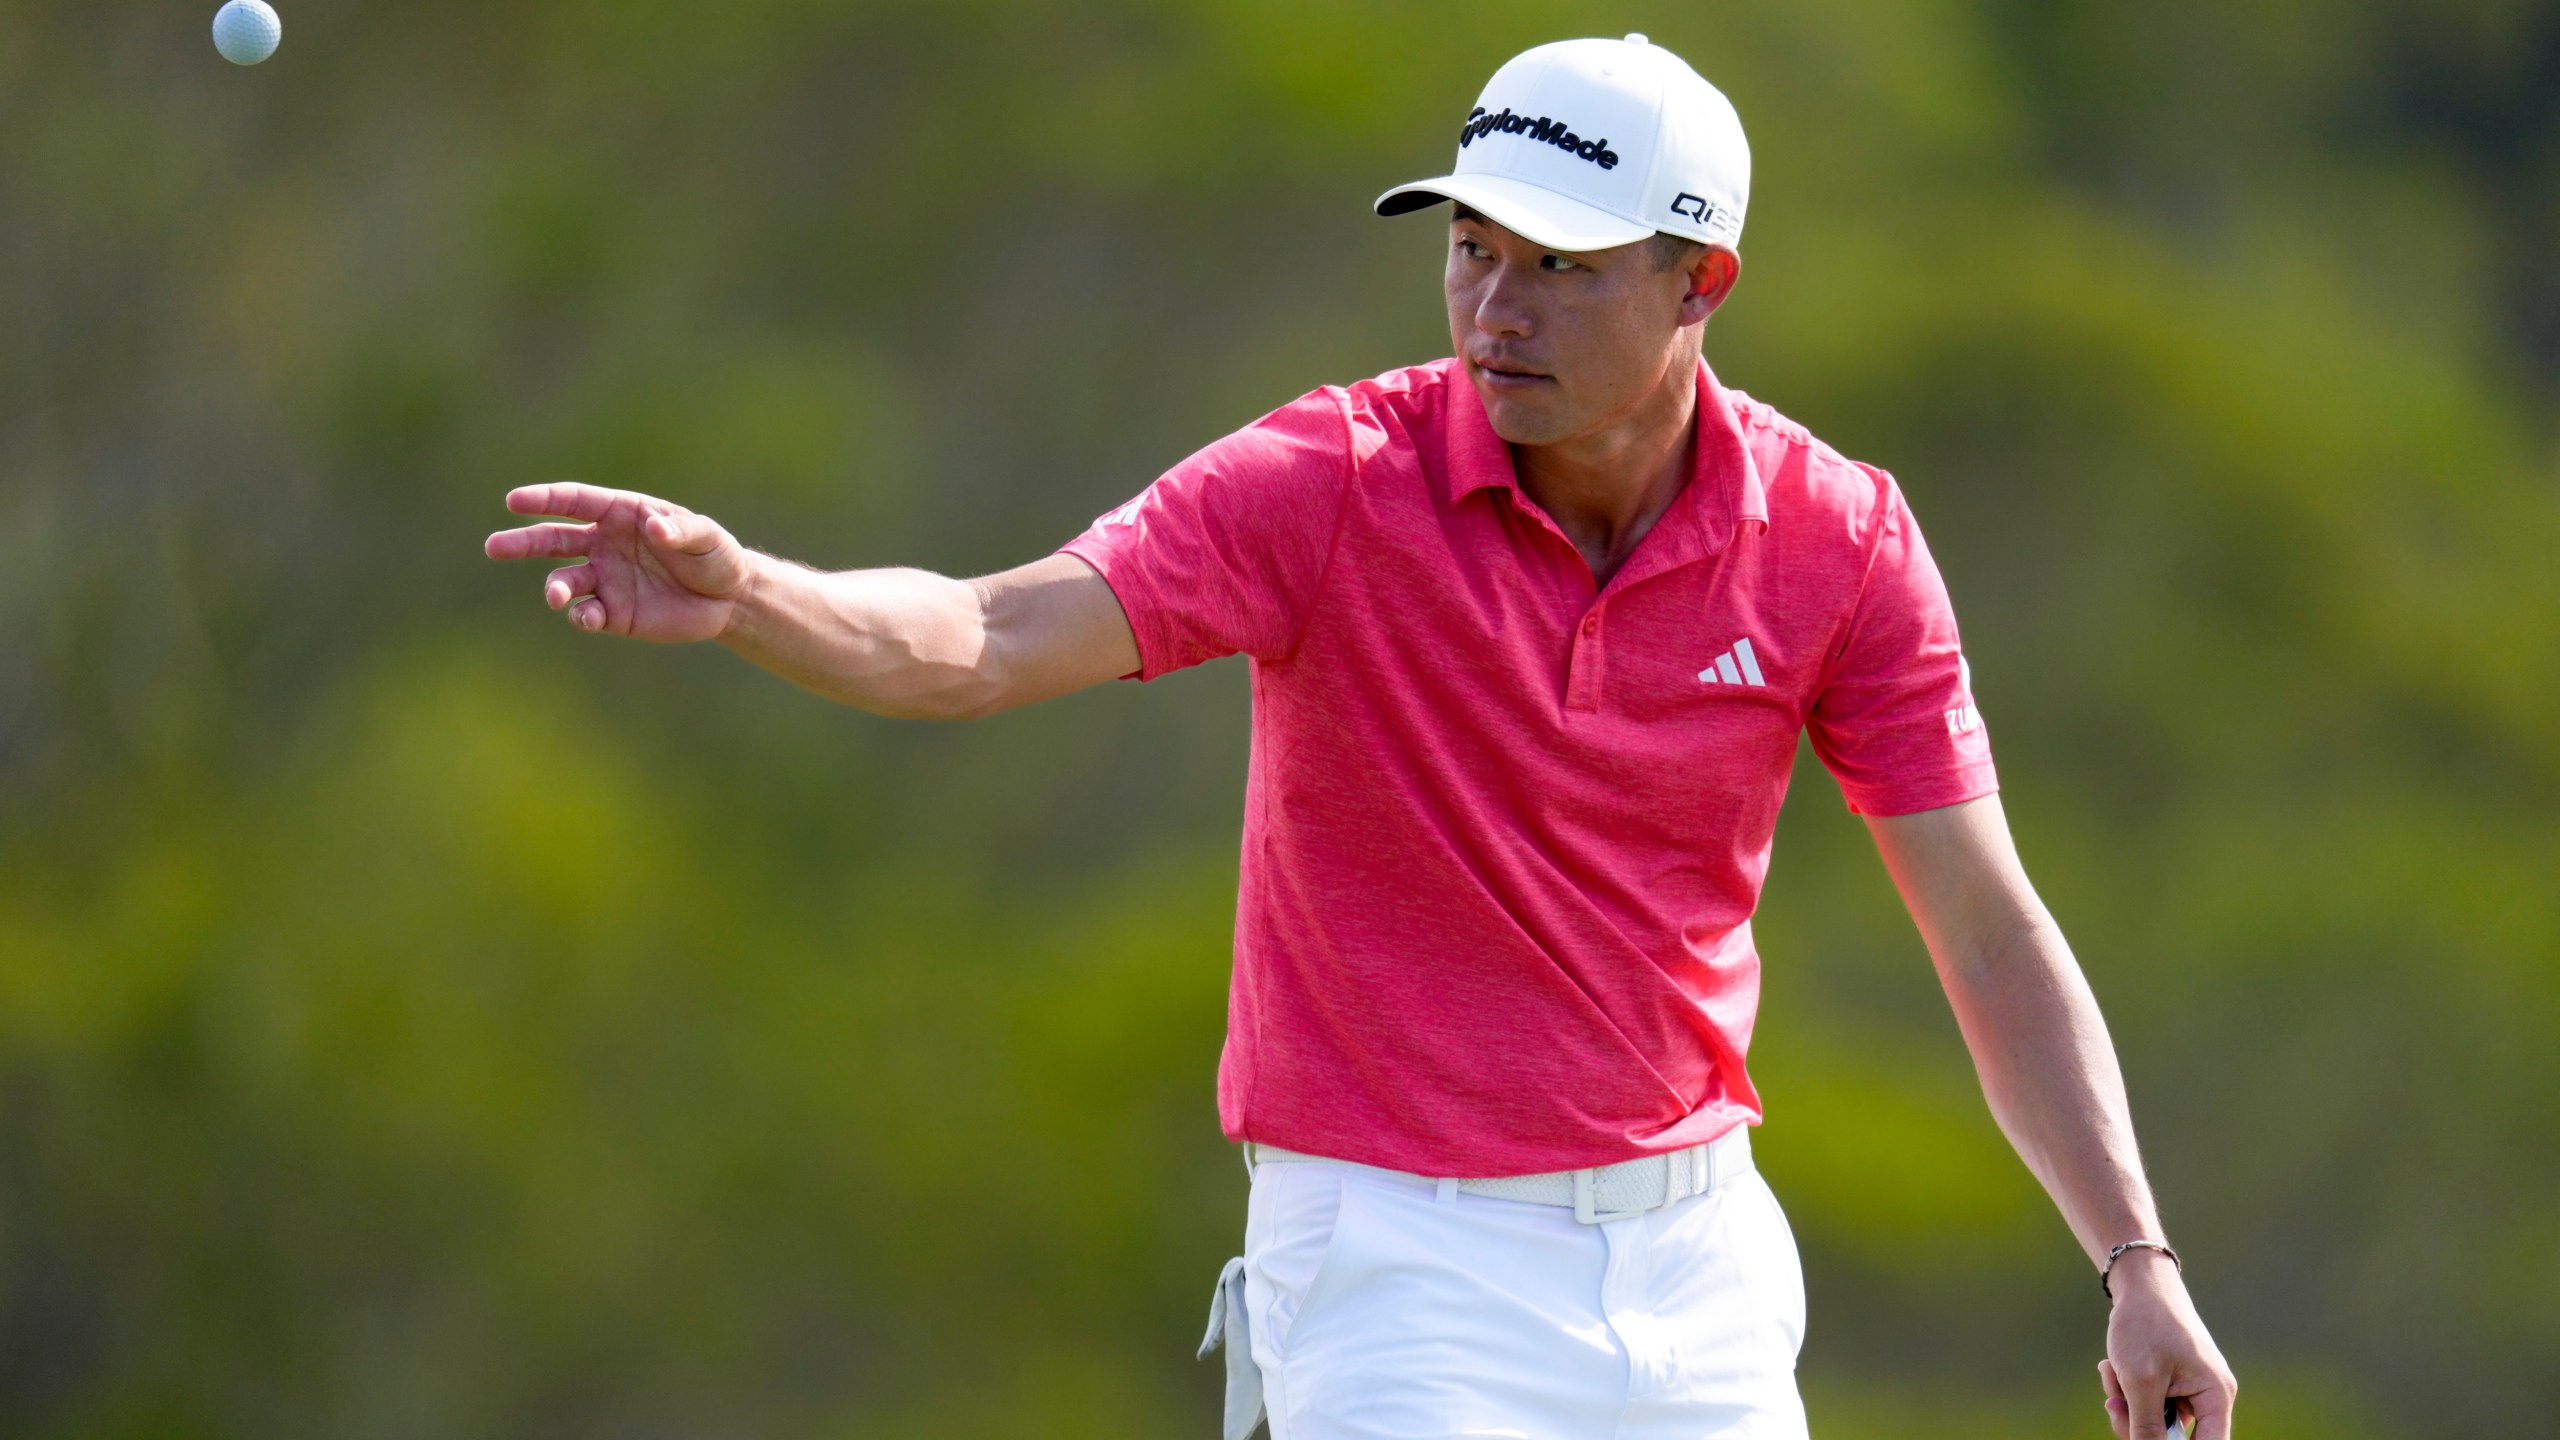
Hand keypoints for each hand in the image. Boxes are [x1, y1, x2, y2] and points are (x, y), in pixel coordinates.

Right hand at [484, 483, 755, 642]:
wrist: (729, 600)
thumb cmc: (715, 556)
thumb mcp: (706, 538)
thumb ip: (681, 532)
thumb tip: (655, 528)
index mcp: (620, 514)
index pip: (574, 501)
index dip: (544, 499)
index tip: (514, 500)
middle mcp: (604, 544)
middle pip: (552, 539)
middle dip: (522, 542)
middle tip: (493, 547)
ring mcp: (605, 579)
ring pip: (564, 579)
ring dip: (555, 587)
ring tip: (555, 596)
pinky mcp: (613, 613)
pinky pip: (586, 613)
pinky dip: (581, 616)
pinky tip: (588, 617)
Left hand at [2098, 1254, 2236, 1439]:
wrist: (2139, 1284)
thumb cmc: (2145, 1325)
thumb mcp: (2140, 1380)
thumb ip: (2146, 1426)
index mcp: (2216, 1397)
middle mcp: (2208, 1397)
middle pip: (2174, 1438)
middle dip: (2138, 1423)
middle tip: (2114, 1405)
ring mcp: (2188, 1390)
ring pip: (2152, 1420)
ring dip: (2126, 1403)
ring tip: (2112, 1371)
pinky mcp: (2169, 1383)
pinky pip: (2145, 1403)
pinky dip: (2125, 1390)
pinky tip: (2112, 1367)